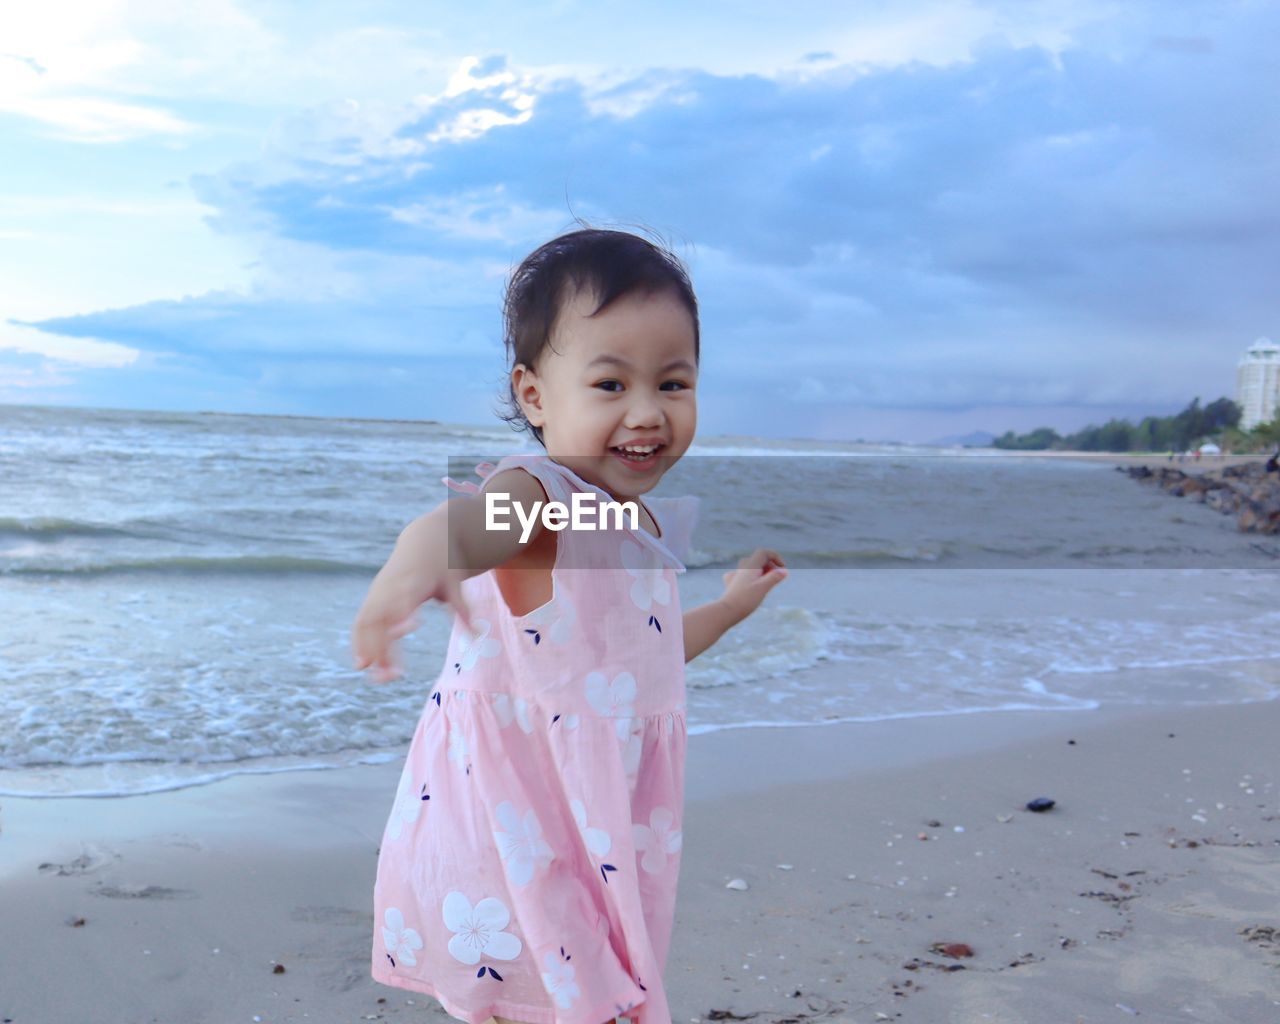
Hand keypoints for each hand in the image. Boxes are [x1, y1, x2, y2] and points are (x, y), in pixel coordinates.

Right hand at [351, 522, 474, 684]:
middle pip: (379, 618)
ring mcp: (379, 592)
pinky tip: (363, 664)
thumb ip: (462, 608)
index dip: (400, 618)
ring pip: (365, 623)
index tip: (408, 635)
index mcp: (413, 582)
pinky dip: (359, 642)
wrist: (425, 540)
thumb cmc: (443, 564)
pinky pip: (361, 622)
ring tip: (377, 677)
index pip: (401, 603)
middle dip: (381, 646)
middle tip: (394, 675)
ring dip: (368, 650)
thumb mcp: (455, 583)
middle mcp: (391, 588)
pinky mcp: (373, 597)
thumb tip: (477, 635)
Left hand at [720, 548, 787, 623]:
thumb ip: (774, 578)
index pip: (764, 553)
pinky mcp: (732, 584)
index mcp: (750, 566)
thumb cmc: (746, 599)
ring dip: (761, 572)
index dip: (775, 557)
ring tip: (767, 583)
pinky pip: (743, 576)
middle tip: (777, 578)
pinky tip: (751, 586)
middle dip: (770, 566)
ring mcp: (735, 576)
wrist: (726, 611)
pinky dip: (751, 578)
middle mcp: (742, 568)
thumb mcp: (763, 588)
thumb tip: (785, 571)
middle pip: (758, 559)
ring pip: (751, 568)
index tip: (783, 568)